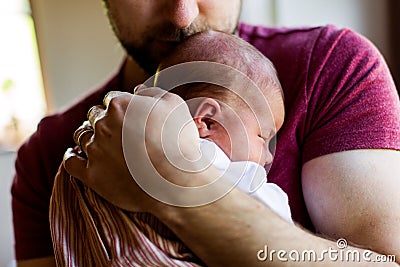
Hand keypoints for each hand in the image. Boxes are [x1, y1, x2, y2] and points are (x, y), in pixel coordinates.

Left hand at [63, 86, 200, 211]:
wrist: (176, 181)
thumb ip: (153, 94)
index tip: (128, 115)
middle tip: (115, 130)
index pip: (111, 99)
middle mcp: (103, 125)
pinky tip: (76, 154)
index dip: (120, 106)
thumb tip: (138, 91)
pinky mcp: (91, 174)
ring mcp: (95, 150)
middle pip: (94, 116)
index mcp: (120, 106)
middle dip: (103, 119)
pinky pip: (71, 161)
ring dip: (88, 136)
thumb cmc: (179, 142)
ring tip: (98, 142)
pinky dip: (72, 155)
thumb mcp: (174, 106)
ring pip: (81, 136)